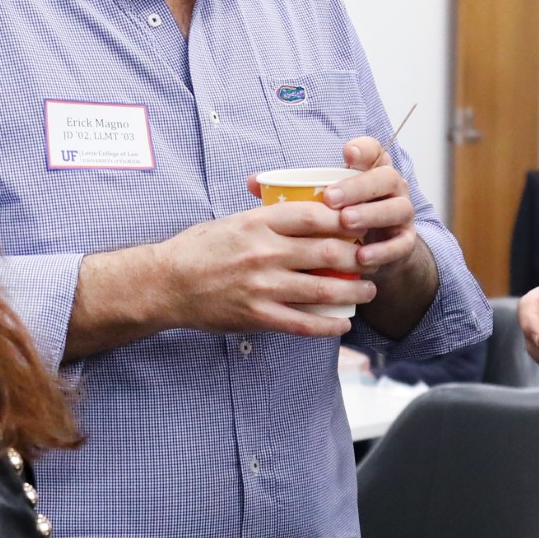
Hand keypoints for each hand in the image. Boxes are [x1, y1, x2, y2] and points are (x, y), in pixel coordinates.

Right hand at [123, 200, 376, 340]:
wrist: (166, 283)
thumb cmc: (199, 249)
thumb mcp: (234, 221)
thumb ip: (268, 218)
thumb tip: (306, 212)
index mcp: (259, 223)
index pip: (314, 215)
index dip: (345, 220)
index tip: (359, 225)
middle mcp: (264, 253)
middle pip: (327, 253)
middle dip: (358, 258)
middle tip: (372, 260)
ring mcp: (262, 286)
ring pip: (323, 290)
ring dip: (353, 292)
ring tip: (368, 291)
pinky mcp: (257, 316)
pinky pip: (303, 323)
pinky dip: (329, 325)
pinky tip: (343, 324)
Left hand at [300, 137, 420, 279]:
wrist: (369, 255)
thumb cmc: (338, 220)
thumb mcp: (320, 201)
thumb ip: (291, 189)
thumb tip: (253, 182)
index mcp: (371, 170)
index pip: (374, 150)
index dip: (363, 149)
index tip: (346, 153)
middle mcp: (391, 188)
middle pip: (386, 177)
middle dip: (359, 186)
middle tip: (331, 198)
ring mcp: (402, 215)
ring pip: (398, 208)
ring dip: (372, 215)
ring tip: (346, 223)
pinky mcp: (406, 243)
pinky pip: (401, 245)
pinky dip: (382, 251)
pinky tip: (361, 257)